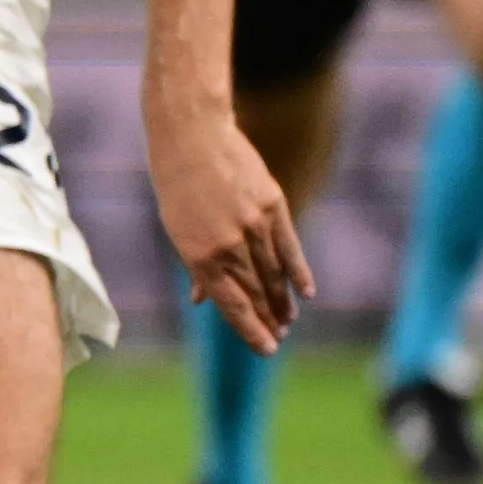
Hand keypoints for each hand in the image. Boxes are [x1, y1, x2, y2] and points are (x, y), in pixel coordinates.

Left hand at [149, 98, 310, 352]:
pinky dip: (299, 271)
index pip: (231, 304)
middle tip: (278, 338)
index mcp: (199, 256)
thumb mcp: (176, 228)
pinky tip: (306, 292)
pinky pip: (290, 246)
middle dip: (267, 320)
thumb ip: (195, 266)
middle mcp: (229, 245)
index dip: (250, 330)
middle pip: (255, 293)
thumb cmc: (176, 183)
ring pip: (274, 274)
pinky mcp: (273, 205)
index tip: (265, 349)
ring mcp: (254, 226)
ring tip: (288, 320)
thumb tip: (201, 300)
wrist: (193, 135)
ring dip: (283, 301)